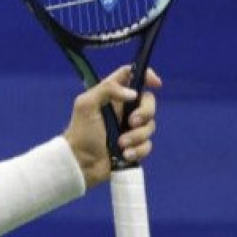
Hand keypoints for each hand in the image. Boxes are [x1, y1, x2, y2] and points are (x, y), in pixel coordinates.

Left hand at [63, 65, 161, 186]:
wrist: (80, 162)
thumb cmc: (80, 132)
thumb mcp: (86, 105)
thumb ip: (107, 90)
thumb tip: (133, 94)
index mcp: (111, 96)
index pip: (131, 76)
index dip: (145, 74)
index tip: (155, 83)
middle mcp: (123, 109)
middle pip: (148, 102)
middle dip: (145, 113)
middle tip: (131, 122)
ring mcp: (129, 128)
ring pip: (150, 126)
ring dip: (137, 136)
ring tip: (120, 144)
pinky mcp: (134, 145)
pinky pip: (147, 145)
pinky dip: (137, 150)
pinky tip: (124, 154)